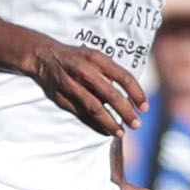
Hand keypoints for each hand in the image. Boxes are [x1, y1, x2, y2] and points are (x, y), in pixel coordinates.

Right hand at [24, 38, 144, 134]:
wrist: (44, 57)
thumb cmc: (76, 57)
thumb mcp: (96, 57)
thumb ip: (111, 72)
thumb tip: (131, 94)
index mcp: (97, 59)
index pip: (124, 77)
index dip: (137, 93)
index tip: (144, 107)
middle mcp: (85, 72)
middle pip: (111, 95)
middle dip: (126, 112)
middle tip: (136, 124)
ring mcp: (73, 85)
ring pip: (95, 108)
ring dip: (110, 122)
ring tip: (121, 132)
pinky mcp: (62, 97)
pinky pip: (81, 114)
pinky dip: (94, 123)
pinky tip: (104, 130)